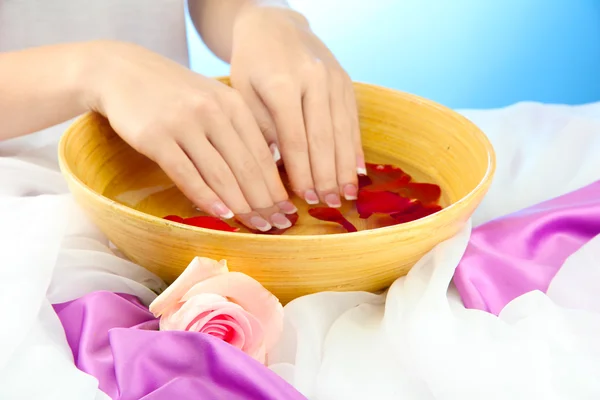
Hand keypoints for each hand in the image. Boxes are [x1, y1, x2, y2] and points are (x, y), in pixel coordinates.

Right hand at [88, 41, 295, 230]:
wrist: (122, 70)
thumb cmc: (174, 94)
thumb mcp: (213, 100)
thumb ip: (238, 129)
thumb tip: (267, 171)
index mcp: (233, 104)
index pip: (262, 153)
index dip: (276, 186)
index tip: (287, 211)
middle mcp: (212, 111)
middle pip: (246, 166)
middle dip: (264, 201)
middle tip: (276, 225)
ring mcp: (184, 123)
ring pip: (220, 173)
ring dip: (240, 205)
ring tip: (255, 226)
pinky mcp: (156, 136)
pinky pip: (186, 173)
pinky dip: (206, 197)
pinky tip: (222, 215)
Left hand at [229, 6, 364, 207]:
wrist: (274, 24)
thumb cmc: (251, 63)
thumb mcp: (243, 92)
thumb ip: (261, 129)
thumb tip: (276, 172)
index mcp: (282, 84)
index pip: (295, 139)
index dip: (302, 172)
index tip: (305, 199)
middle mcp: (313, 80)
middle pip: (323, 138)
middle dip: (326, 176)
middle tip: (329, 205)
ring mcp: (334, 79)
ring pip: (342, 131)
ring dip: (345, 167)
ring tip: (346, 196)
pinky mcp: (346, 82)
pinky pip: (353, 120)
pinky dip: (354, 148)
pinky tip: (357, 171)